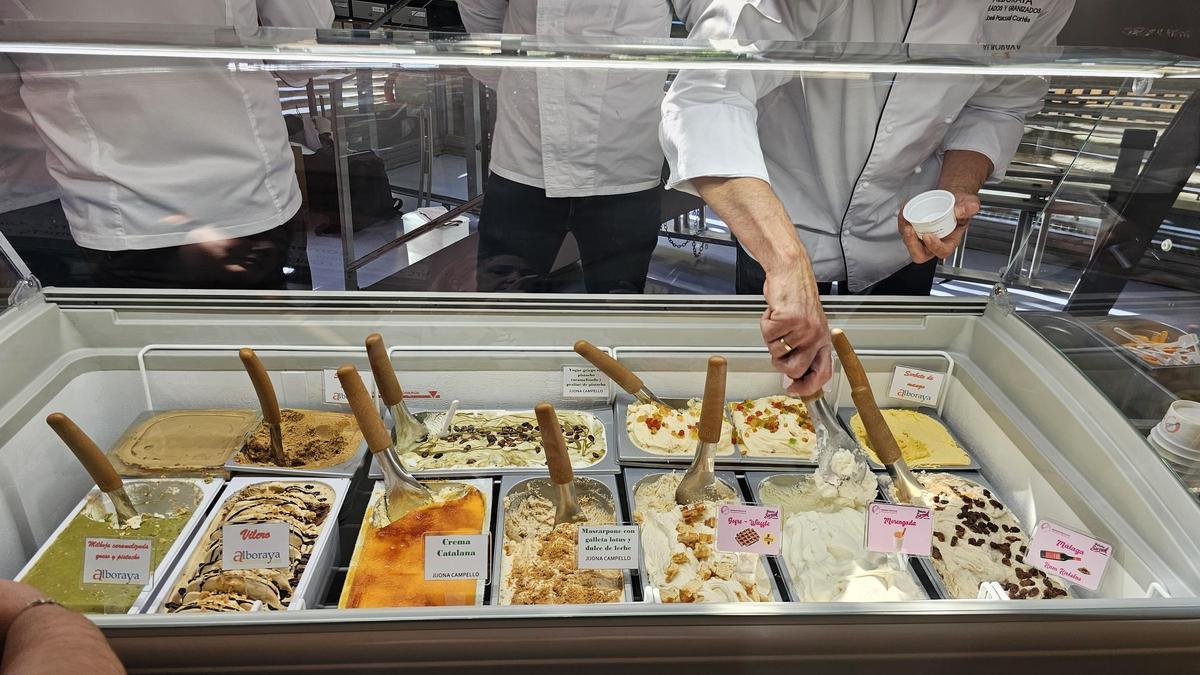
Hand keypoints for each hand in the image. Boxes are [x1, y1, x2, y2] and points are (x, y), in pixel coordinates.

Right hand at [761, 270, 831, 396]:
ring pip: (776, 352)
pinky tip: (774, 312)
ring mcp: (802, 329)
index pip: (822, 373)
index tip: (794, 390)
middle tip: (778, 348)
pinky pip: (767, 334)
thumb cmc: (797, 298)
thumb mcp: (809, 327)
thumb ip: (803, 350)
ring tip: (779, 322)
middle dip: (780, 364)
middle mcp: (816, 337)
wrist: (791, 273)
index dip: (808, 387)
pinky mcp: (788, 320)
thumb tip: (791, 377)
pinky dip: (765, 324)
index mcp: (823, 341)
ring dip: (771, 338)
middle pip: (794, 370)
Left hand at [898, 192, 979, 262]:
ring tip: (905, 217)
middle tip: (909, 229)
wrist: (953, 199)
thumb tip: (962, 210)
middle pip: (920, 254)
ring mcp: (923, 237)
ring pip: (910, 242)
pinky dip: (902, 222)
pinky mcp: (915, 230)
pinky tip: (904, 212)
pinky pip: (905, 231)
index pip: (942, 251)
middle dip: (912, 244)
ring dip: (904, 232)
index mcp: (950, 241)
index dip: (934, 246)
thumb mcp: (970, 204)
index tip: (928, 236)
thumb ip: (969, 207)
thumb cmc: (961, 206)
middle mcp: (935, 242)